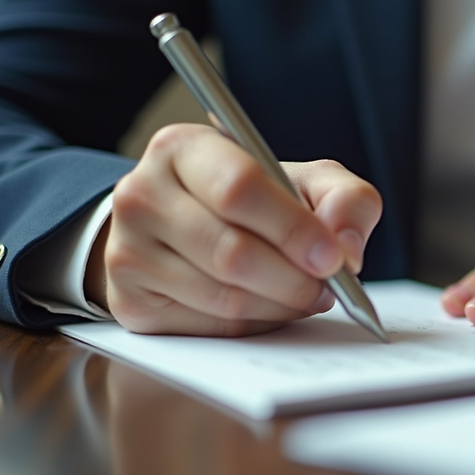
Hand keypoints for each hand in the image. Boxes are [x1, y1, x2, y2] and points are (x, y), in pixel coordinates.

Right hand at [85, 124, 381, 335]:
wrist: (187, 228)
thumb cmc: (255, 201)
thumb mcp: (306, 181)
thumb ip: (344, 199)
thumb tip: (346, 247)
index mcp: (183, 149)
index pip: (239, 188)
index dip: (293, 228)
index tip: (332, 256)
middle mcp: (142, 194)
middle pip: (231, 252)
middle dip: (294, 278)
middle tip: (328, 286)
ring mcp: (127, 251)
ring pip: (225, 296)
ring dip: (280, 305)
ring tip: (305, 294)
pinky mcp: (131, 303)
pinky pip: (211, 326)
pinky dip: (256, 322)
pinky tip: (269, 305)